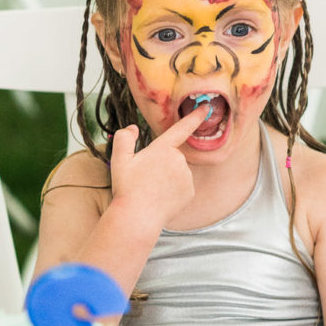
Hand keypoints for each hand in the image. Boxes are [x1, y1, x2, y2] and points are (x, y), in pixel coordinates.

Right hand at [108, 106, 206, 234]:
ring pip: (177, 172)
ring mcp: (186, 177)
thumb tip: (133, 128)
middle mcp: (178, 160)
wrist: (138, 218)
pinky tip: (161, 199)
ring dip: (167, 178)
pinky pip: (182, 186)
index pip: (181, 128)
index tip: (206, 107)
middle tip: (145, 179)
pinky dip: (173, 191)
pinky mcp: (190, 192)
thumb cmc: (127, 189)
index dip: (195, 116)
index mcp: (162, 149)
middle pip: (172, 156)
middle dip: (161, 164)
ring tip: (152, 191)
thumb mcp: (119, 160)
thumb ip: (124, 138)